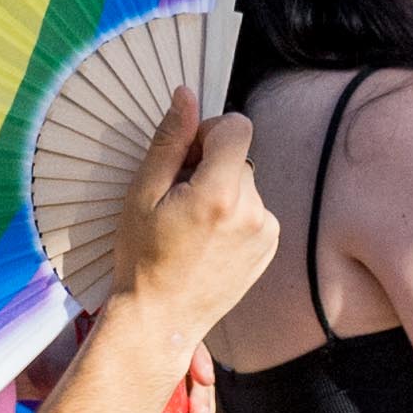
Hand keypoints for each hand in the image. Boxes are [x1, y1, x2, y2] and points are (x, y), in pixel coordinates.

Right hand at [113, 96, 273, 340]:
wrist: (161, 319)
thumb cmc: (142, 257)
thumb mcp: (143, 193)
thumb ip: (170, 141)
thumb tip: (186, 94)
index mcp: (220, 194)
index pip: (237, 126)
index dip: (209, 132)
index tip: (185, 157)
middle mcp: (253, 211)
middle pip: (239, 156)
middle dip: (210, 166)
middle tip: (178, 200)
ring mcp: (266, 231)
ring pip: (246, 184)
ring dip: (222, 192)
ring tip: (192, 226)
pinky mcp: (269, 247)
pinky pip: (254, 210)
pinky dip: (234, 215)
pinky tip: (208, 241)